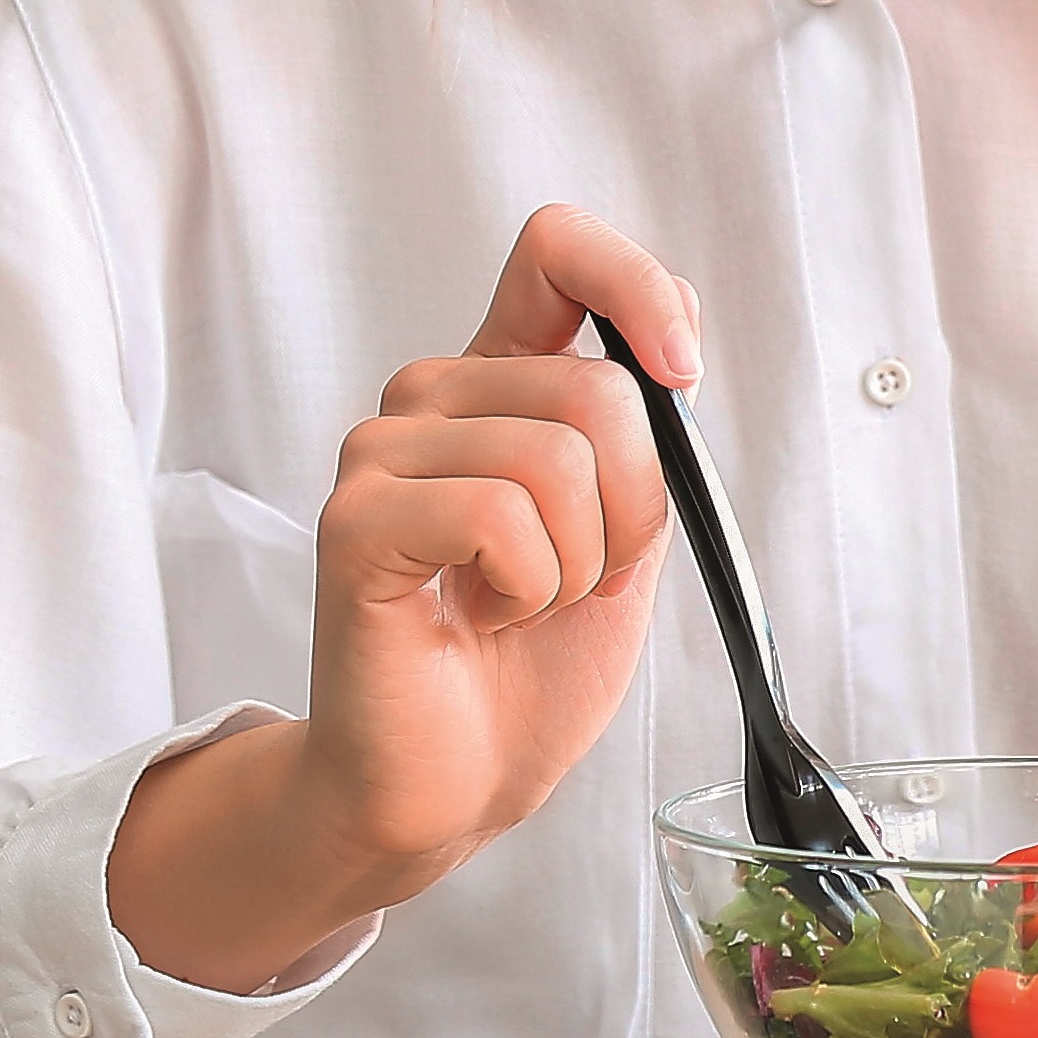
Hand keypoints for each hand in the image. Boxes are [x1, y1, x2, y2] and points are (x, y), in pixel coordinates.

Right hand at [108, 204, 695, 993]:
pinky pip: (499, 513)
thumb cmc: (529, 668)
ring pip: (555, 454)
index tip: (680, 373)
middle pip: (596, 387)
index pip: (557, 252)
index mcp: (501, 383)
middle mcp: (433, 399)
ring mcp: (382, 455)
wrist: (457, 785)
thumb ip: (646, 442)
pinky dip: (529, 584)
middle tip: (572, 580)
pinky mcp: (357, 522)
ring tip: (519, 604)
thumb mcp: (629, 537)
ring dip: (577, 562)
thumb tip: (667, 358)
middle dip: (632, 511)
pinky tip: (484, 616)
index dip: (636, 287)